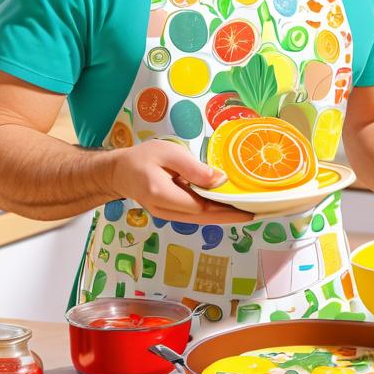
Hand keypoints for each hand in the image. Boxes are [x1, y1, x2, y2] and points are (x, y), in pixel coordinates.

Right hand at [110, 140, 254, 224]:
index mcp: (162, 194)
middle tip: (254, 214)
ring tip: (245, 211)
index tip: (246, 206)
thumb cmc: (142, 157)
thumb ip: (193, 168)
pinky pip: (194, 216)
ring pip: (199, 220)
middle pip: (203, 218)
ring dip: (222, 217)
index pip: (200, 206)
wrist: (119, 172)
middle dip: (229, 217)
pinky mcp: (169, 213)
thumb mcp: (168, 153)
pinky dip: (211, 213)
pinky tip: (226, 208)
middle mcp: (164, 210)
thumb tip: (219, 181)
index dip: (224, 207)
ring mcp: (166, 215)